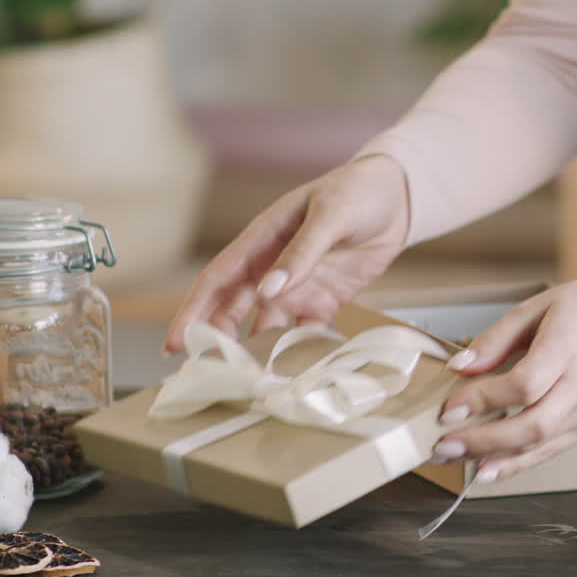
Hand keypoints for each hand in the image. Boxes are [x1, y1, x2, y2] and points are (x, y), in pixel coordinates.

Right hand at [163, 154, 410, 354]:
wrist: (398, 198)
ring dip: (255, 352)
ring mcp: (297, 286)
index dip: (194, 311)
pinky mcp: (325, 300)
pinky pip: (305, 330)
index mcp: (261, 239)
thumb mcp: (331, 214)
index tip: (177, 343)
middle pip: (232, 309)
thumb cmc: (357, 192)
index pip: (217, 279)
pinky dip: (297, 350)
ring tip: (247, 384)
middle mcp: (271, 267)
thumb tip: (267, 291)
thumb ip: (301, 252)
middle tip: (205, 376)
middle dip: (215, 340)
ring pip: (265, 325)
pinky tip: (292, 373)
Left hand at [430, 269, 576, 483]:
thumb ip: (498, 338)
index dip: (481, 400)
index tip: (447, 406)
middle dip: (480, 441)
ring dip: (492, 459)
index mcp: (569, 349)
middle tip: (441, 445)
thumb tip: (461, 365)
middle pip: (529, 426)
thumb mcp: (540, 306)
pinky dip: (517, 463)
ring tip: (453, 459)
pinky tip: (487, 467)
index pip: (522, 386)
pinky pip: (550, 451)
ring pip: (538, 446)